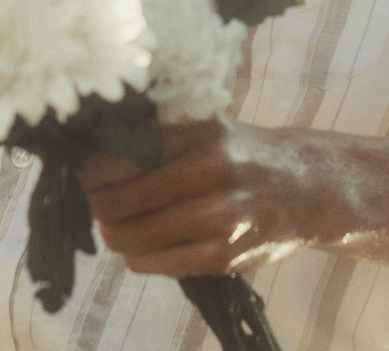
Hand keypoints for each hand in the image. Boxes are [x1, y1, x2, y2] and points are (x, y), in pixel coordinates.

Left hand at [79, 118, 338, 278]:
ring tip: (117, 225)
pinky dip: (138, 257)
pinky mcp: (226, 253)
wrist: (309, 188)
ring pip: (131, 234)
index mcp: (200, 130)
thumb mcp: (206, 127)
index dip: (88, 167)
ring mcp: (221, 214)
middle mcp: (211, 168)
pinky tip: (140, 247)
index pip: (119, 151)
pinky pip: (157, 262)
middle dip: (96, 203)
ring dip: (113, 233)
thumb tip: (86, 149)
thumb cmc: (243, 154)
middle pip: (116, 197)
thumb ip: (156, 132)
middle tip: (97, 201)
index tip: (79, 169)